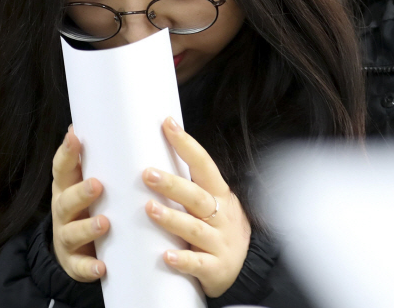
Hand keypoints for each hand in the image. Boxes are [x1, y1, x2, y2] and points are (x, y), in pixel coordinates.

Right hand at [52, 126, 110, 281]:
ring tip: (105, 223)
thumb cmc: (95, 206)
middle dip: (80, 192)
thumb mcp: (97, 181)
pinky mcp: (74, 263)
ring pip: (72, 232)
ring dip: (87, 227)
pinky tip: (102, 267)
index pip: (62, 168)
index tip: (76, 137)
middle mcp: (63, 210)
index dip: (67, 153)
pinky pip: (80, 266)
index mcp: (67, 187)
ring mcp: (66, 237)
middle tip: (98, 185)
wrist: (79, 249)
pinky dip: (90, 268)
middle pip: (65, 199)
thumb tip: (121, 123)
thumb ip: (106, 161)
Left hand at [142, 117, 250, 297]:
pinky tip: (166, 255)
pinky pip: (199, 264)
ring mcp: (220, 242)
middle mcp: (221, 215)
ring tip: (149, 208)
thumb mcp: (211, 202)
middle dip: (171, 184)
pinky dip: (183, 260)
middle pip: (196, 196)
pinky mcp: (216, 268)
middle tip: (147, 173)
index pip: (203, 164)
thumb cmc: (218, 228)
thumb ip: (187, 185)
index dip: (186, 144)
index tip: (167, 124)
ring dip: (171, 218)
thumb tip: (152, 155)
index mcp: (218, 194)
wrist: (247, 269)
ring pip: (195, 228)